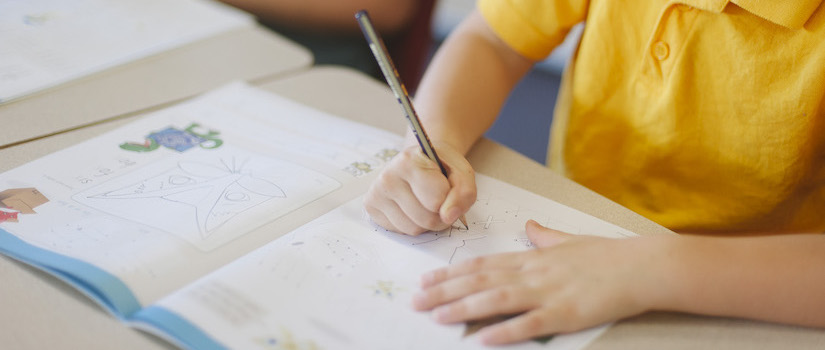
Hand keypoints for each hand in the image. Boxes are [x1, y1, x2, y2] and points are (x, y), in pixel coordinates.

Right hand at [365, 143, 475, 234]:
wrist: (419, 160)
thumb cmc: (441, 166)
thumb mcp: (462, 172)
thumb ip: (463, 193)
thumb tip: (448, 217)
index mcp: (409, 161)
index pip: (437, 201)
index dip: (451, 200)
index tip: (447, 188)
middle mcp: (387, 176)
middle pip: (426, 219)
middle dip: (441, 216)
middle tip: (440, 201)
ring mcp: (375, 193)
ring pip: (413, 229)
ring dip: (427, 224)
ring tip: (427, 204)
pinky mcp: (371, 207)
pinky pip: (400, 231)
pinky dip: (412, 224)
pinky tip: (411, 207)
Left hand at [412, 220, 669, 344]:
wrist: (642, 265)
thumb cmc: (607, 254)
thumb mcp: (569, 240)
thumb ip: (545, 236)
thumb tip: (531, 226)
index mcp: (531, 256)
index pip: (482, 263)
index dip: (451, 273)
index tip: (426, 280)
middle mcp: (532, 272)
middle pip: (480, 280)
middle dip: (445, 291)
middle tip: (417, 301)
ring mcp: (548, 292)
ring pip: (496, 298)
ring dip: (464, 308)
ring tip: (437, 316)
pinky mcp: (566, 314)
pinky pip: (529, 323)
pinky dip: (505, 330)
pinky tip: (483, 338)